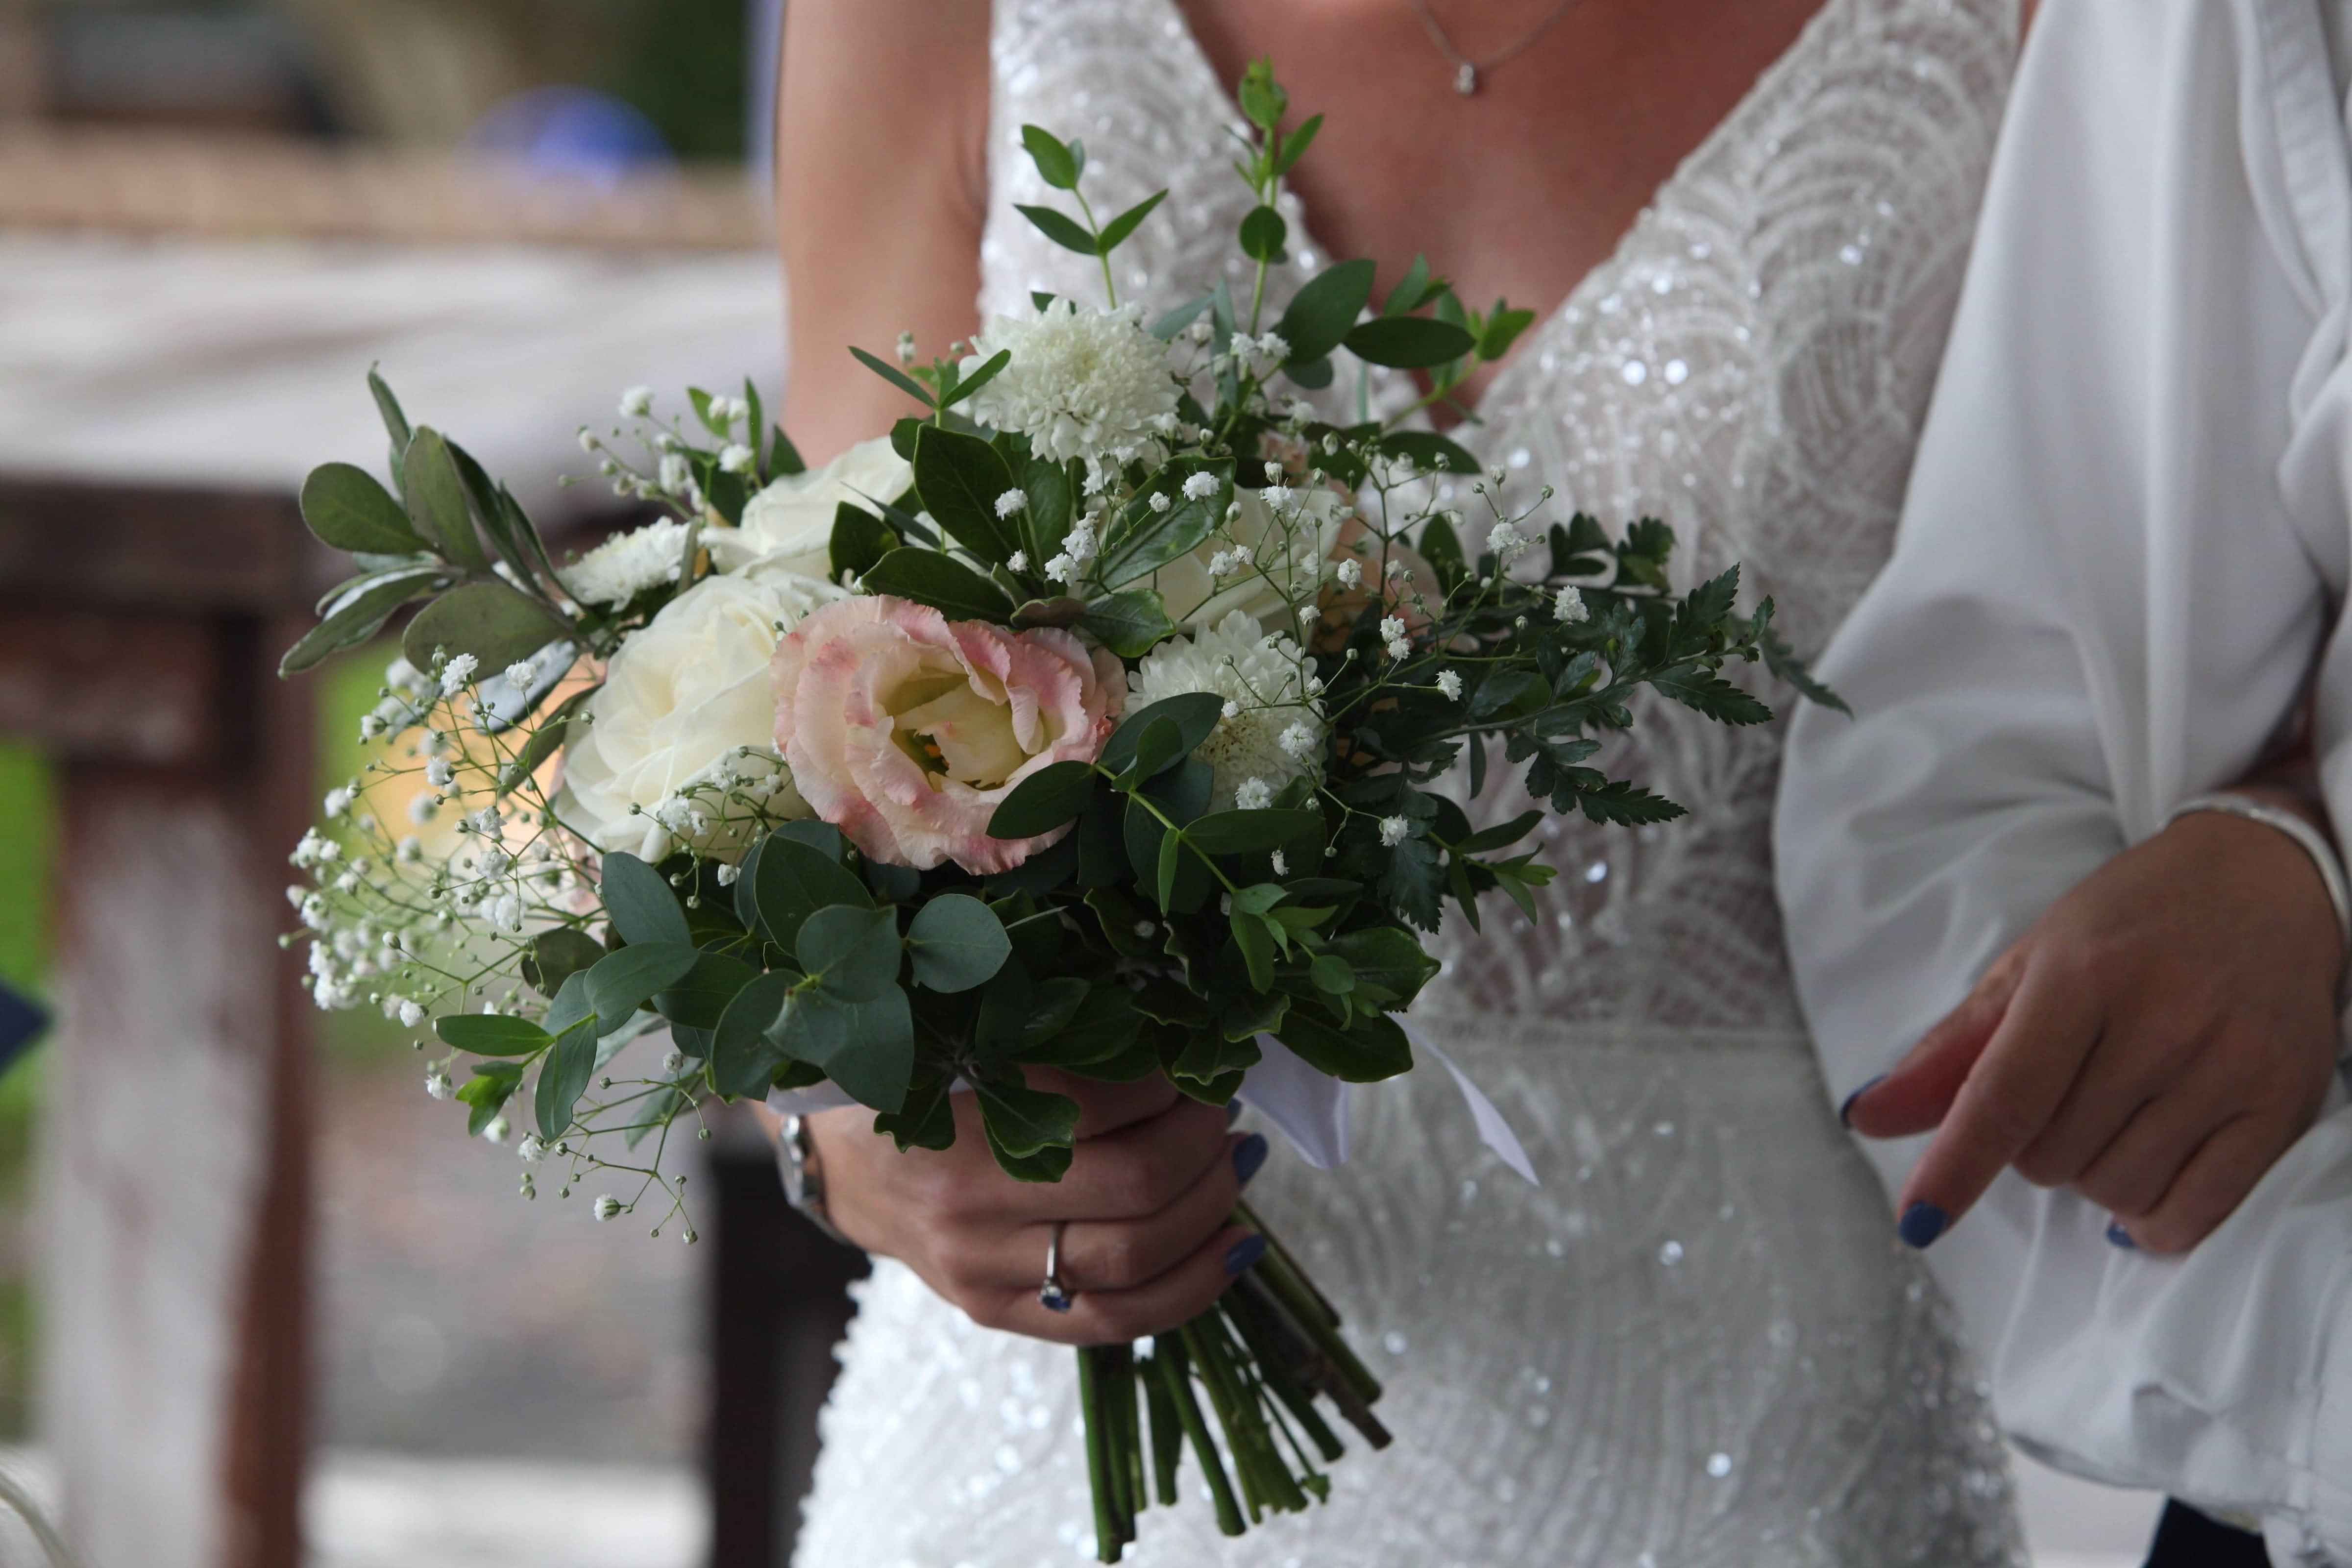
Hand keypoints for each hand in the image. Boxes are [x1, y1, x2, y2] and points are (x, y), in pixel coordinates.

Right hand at [805, 1071, 1265, 1344]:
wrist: (845, 1164)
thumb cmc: (919, 1082)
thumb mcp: (968, 1035)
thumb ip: (1056, 1035)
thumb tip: (1179, 1031)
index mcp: (957, 1112)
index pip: (1099, 1100)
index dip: (1168, 1080)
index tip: (1190, 1057)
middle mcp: (967, 1202)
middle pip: (1133, 1183)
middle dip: (1202, 1142)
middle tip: (1220, 1108)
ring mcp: (982, 1270)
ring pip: (1134, 1259)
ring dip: (1210, 1206)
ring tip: (1235, 1162)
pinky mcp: (997, 1313)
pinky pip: (1114, 1320)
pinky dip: (1192, 1285)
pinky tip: (1236, 1244)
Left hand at [1843, 802, 2341, 1252]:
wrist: (2268, 880)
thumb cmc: (2133, 923)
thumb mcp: (2033, 962)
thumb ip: (1951, 1049)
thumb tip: (1865, 1117)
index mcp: (2084, 975)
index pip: (2004, 1096)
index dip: (1956, 1167)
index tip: (1918, 1221)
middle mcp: (2162, 1021)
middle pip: (2051, 1155)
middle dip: (2033, 1144)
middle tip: (2068, 1088)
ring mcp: (2229, 1067)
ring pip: (2116, 1190)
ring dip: (2093, 1174)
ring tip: (2115, 1110)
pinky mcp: (2281, 1105)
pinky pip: (2195, 1213)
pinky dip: (2152, 1217)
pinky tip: (2147, 1173)